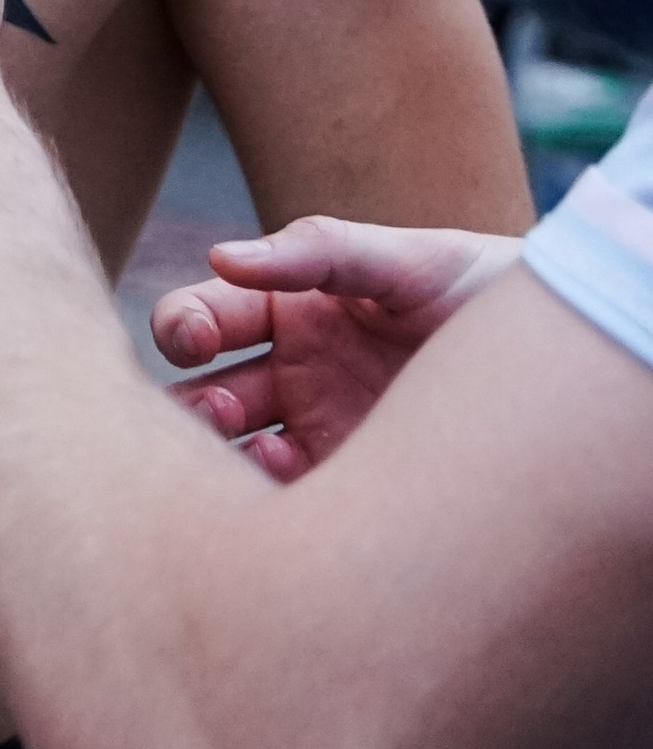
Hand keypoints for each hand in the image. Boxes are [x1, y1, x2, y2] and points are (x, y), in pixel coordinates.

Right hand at [151, 213, 521, 478]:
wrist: (563, 364)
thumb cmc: (482, 294)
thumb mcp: (407, 260)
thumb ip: (317, 252)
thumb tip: (221, 256)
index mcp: (291, 312)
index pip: (210, 317)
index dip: (185, 324)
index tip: (194, 337)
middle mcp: (294, 376)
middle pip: (206, 392)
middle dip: (188, 400)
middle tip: (211, 406)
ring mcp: (318, 434)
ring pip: (234, 451)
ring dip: (220, 451)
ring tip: (253, 442)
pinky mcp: (351, 485)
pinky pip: (288, 497)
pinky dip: (272, 488)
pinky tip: (295, 468)